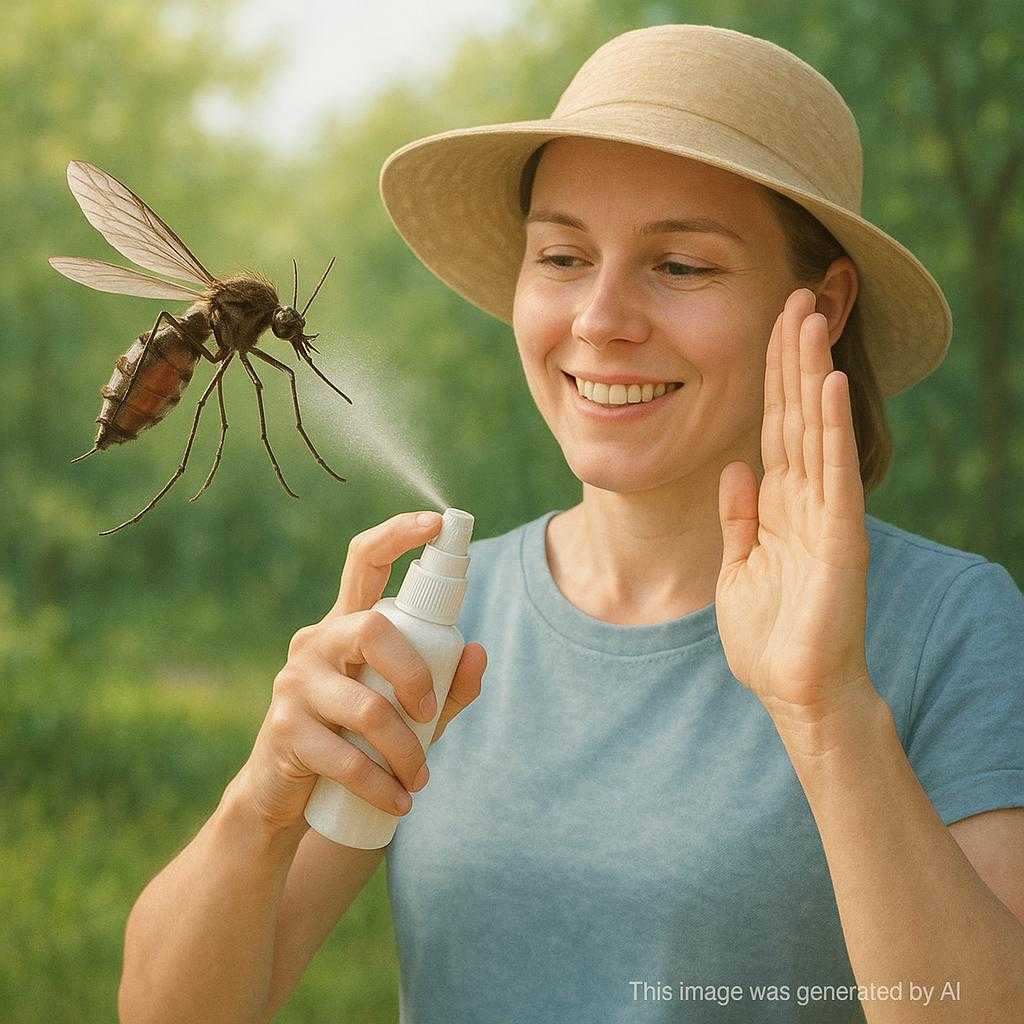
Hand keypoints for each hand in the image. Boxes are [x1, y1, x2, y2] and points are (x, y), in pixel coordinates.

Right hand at [237, 511, 486, 833]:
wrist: (289, 797)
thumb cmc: (358, 740)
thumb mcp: (410, 712)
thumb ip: (446, 685)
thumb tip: (479, 651)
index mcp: (347, 624)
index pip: (363, 561)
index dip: (398, 534)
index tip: (437, 521)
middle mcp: (316, 641)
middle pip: (372, 629)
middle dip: (416, 675)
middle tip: (431, 714)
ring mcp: (294, 684)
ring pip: (367, 707)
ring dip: (406, 751)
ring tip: (419, 780)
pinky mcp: (283, 730)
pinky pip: (344, 757)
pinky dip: (381, 785)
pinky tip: (399, 803)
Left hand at [714, 288, 871, 721]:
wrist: (795, 688)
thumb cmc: (769, 633)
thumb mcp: (740, 565)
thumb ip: (740, 515)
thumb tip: (735, 467)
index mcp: (780, 505)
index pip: (775, 427)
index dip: (771, 378)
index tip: (770, 328)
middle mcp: (807, 499)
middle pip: (797, 414)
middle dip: (793, 357)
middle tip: (795, 296)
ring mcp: (826, 513)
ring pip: (817, 429)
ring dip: (812, 373)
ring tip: (811, 318)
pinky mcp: (840, 536)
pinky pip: (834, 471)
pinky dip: (832, 428)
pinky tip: (829, 384)